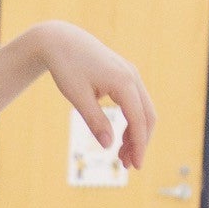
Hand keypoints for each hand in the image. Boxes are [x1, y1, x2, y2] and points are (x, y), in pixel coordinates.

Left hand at [34, 21, 154, 169]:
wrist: (61, 40)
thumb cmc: (66, 67)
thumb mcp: (78, 97)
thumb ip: (94, 120)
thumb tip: (108, 145)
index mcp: (123, 81)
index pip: (138, 119)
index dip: (138, 145)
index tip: (135, 166)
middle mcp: (132, 76)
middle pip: (147, 116)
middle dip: (140, 142)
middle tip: (128, 166)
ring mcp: (130, 75)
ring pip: (143, 110)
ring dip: (136, 134)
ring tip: (121, 156)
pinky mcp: (124, 76)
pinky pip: (135, 103)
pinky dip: (131, 122)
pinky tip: (120, 137)